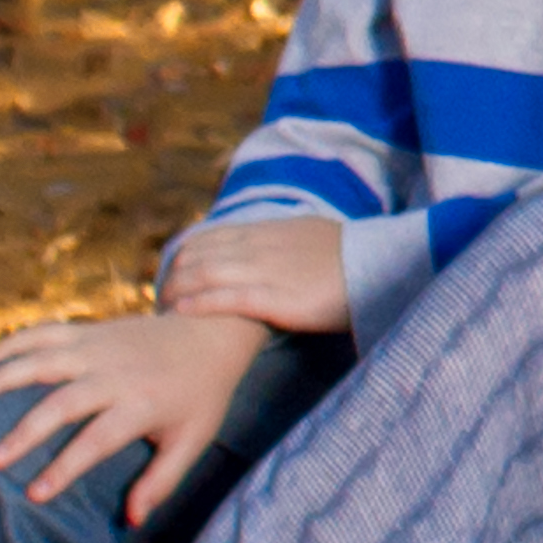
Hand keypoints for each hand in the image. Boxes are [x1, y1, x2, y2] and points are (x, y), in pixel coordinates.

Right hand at [0, 306, 277, 519]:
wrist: (209, 331)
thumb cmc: (199, 396)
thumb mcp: (193, 440)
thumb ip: (162, 480)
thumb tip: (133, 521)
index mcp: (143, 403)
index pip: (99, 440)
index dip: (66, 467)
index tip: (35, 496)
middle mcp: (117, 373)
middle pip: (65, 402)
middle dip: (26, 432)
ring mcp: (99, 347)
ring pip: (44, 359)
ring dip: (2, 377)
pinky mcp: (89, 330)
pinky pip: (44, 333)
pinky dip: (11, 344)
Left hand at [154, 214, 355, 336]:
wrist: (380, 267)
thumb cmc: (350, 259)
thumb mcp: (309, 236)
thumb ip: (280, 242)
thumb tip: (264, 251)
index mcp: (268, 230)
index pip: (209, 236)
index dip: (185, 256)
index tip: (175, 276)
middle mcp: (260, 246)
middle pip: (199, 254)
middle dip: (174, 276)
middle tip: (162, 300)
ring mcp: (267, 271)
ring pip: (206, 274)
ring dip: (178, 292)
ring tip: (165, 311)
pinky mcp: (277, 298)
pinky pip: (227, 298)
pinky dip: (200, 303)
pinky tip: (183, 312)